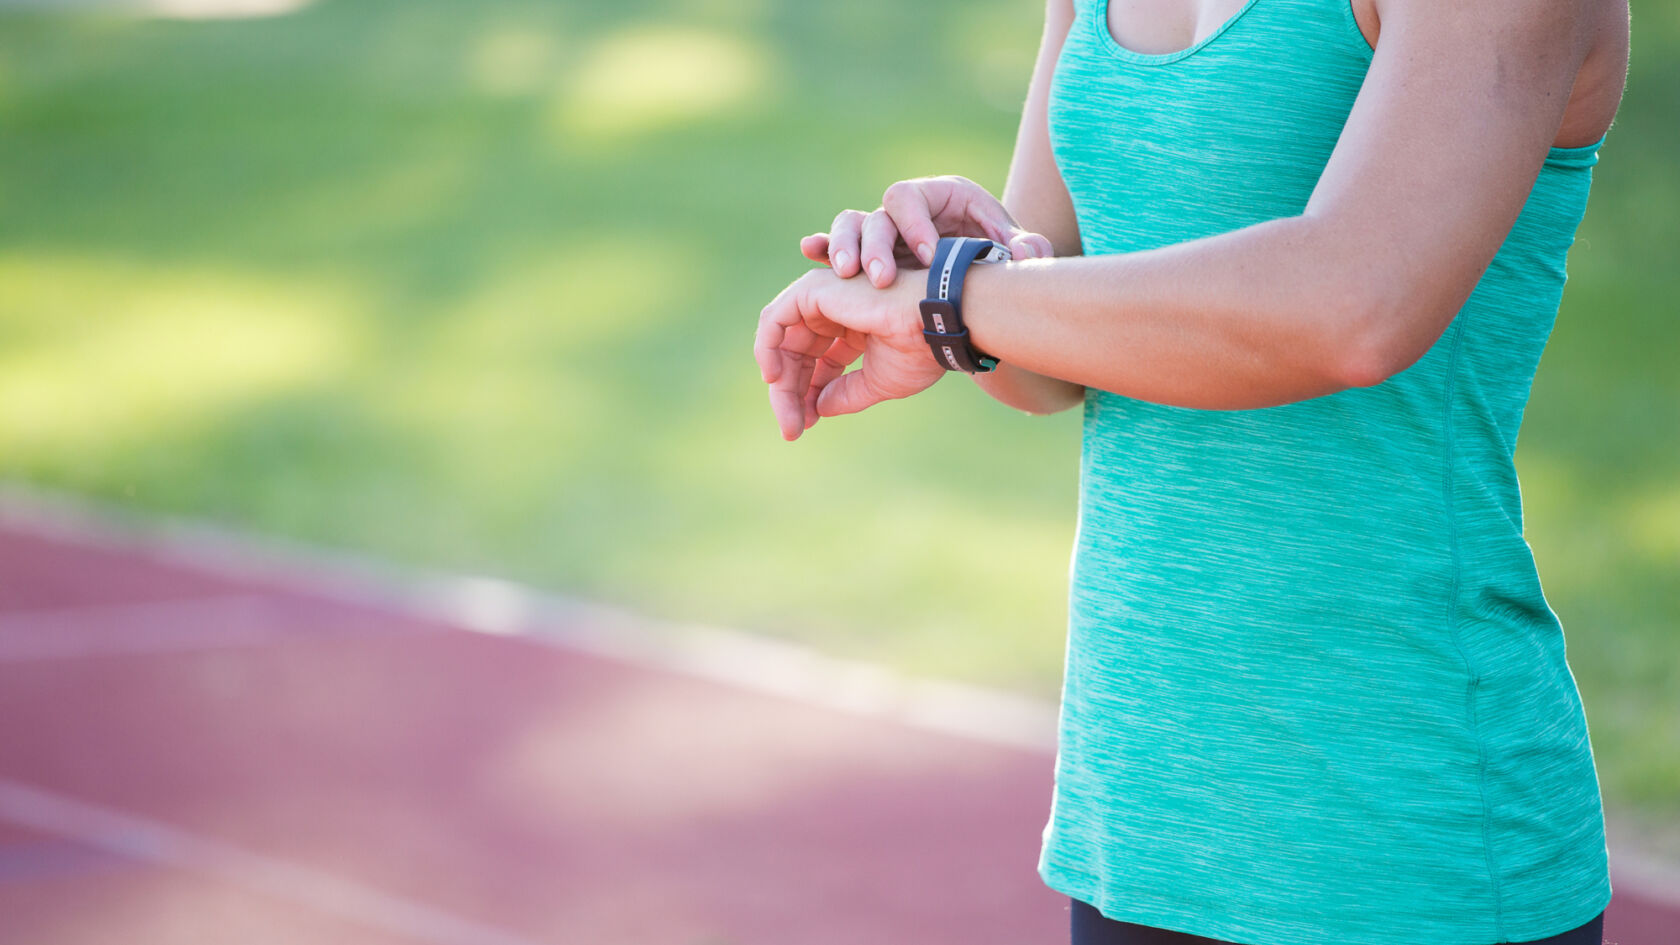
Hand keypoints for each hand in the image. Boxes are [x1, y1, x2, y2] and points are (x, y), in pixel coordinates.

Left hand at [754, 267, 936, 440]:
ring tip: (788, 412)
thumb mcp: (877, 383)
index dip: (807, 397)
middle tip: (792, 429)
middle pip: (796, 355)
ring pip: (782, 342)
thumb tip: (817, 409)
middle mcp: (834, 310)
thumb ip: (845, 395)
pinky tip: (775, 380)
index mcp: (852, 327)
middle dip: (790, 394)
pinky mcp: (812, 291)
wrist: (935, 325)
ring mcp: (822, 297)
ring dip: (781, 381)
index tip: (801, 428)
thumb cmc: (918, 350)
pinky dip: (767, 349)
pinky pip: (773, 321)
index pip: (817, 364)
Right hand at [800, 175, 1053, 288]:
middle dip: (875, 246)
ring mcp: (886, 231)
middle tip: (881, 280)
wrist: (990, 273)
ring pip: (852, 225)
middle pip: (878, 215)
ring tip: (846, 275)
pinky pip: (839, 245)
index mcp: (942, 196)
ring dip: (844, 248)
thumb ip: (1028, 249)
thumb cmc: (1003, 254)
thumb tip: (1024, 254)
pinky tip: (810, 253)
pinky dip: (824, 248)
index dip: (916, 225)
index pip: (914, 199)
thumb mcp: (1019, 249)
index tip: (927, 257)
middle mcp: (909, 210)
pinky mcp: (870, 254)